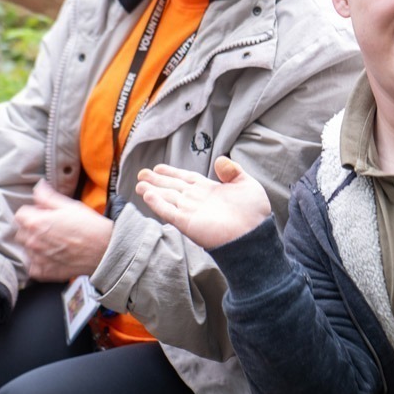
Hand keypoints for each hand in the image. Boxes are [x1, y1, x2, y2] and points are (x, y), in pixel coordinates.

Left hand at [13, 180, 112, 282]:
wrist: (104, 249)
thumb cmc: (89, 226)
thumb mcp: (69, 205)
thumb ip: (48, 197)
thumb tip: (38, 187)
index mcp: (36, 222)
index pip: (20, 214)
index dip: (32, 212)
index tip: (43, 214)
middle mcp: (32, 241)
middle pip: (21, 232)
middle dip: (31, 229)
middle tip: (50, 228)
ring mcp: (37, 258)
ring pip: (27, 249)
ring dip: (35, 245)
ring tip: (54, 243)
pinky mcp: (44, 272)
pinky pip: (33, 267)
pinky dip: (40, 263)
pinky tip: (53, 257)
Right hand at [136, 156, 271, 249]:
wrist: (254, 233)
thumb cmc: (254, 212)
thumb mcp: (247, 184)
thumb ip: (232, 171)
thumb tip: (220, 159)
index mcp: (210, 189)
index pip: (186, 178)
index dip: (172, 173)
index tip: (158, 168)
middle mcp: (198, 200)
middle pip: (172, 187)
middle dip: (157, 181)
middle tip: (141, 174)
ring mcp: (191, 211)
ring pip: (167, 198)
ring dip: (152, 191)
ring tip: (139, 184)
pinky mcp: (187, 223)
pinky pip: (169, 211)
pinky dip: (157, 204)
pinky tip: (147, 195)